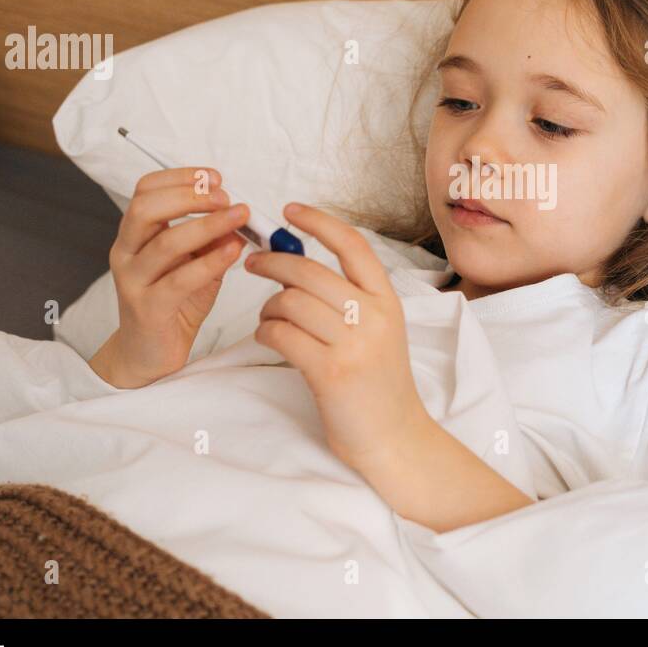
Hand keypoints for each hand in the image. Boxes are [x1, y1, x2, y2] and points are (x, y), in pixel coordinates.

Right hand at [89, 167, 249, 387]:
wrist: (149, 353)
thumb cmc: (173, 303)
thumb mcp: (197, 264)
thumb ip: (213, 240)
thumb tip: (238, 216)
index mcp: (135, 234)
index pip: (146, 190)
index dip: (180, 178)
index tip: (214, 178)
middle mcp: (126, 252)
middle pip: (146, 208)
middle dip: (190, 196)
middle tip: (225, 198)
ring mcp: (133, 281)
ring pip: (165, 242)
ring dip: (207, 225)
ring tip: (239, 218)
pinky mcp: (147, 308)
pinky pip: (180, 280)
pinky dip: (210, 262)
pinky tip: (234, 252)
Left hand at [243, 202, 429, 471]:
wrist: (394, 436)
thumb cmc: (378, 383)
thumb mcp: (378, 330)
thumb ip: (348, 297)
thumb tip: (295, 264)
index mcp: (387, 300)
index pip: (351, 245)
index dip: (318, 222)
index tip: (290, 211)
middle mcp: (374, 316)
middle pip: (310, 271)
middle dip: (273, 262)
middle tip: (253, 263)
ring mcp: (353, 344)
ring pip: (290, 303)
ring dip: (268, 308)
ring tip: (269, 319)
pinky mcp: (330, 372)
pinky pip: (281, 335)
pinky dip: (266, 333)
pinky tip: (270, 339)